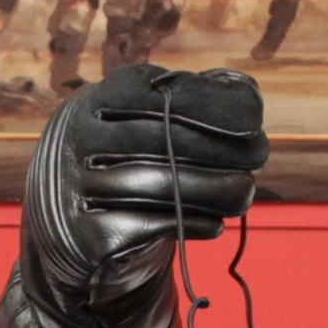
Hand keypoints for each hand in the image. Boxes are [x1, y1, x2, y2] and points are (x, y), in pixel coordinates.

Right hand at [26, 65, 266, 306]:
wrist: (66, 235)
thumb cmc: (117, 166)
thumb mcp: (134, 123)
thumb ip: (184, 102)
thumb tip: (244, 91)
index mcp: (93, 101)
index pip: (159, 95)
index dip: (212, 105)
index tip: (253, 120)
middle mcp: (76, 138)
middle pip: (165, 140)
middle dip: (224, 149)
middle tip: (261, 155)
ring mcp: (76, 187)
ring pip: (162, 186)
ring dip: (216, 190)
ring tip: (244, 194)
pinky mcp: (86, 235)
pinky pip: (152, 226)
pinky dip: (192, 223)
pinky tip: (216, 223)